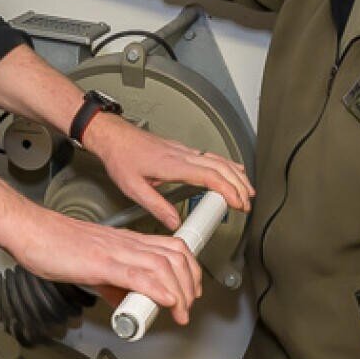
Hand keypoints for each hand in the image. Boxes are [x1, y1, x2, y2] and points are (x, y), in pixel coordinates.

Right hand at [6, 208, 202, 324]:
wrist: (31, 231)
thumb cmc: (55, 244)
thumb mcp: (93, 265)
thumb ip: (113, 282)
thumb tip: (126, 301)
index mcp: (126, 242)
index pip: (172, 248)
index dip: (189, 270)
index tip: (189, 292)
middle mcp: (126, 243)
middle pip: (176, 256)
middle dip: (189, 284)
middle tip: (188, 307)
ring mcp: (115, 251)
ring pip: (162, 265)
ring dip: (178, 292)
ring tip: (179, 312)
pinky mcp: (100, 263)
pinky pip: (135, 274)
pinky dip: (156, 288)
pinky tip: (165, 300)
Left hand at [84, 114, 253, 231]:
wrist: (113, 136)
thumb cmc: (120, 157)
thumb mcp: (133, 188)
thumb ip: (156, 206)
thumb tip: (175, 223)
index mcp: (172, 165)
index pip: (209, 176)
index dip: (228, 189)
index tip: (238, 203)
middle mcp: (181, 155)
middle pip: (220, 166)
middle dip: (238, 184)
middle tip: (247, 202)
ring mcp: (182, 150)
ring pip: (217, 159)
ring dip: (235, 173)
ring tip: (246, 189)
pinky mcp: (180, 149)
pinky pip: (209, 156)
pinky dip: (225, 164)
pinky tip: (230, 169)